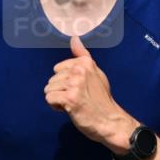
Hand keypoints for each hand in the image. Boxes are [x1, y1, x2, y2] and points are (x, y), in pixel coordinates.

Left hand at [44, 37, 136, 151]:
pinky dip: (57, 107)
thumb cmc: (101, 99)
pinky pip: (49, 99)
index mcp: (85, 63)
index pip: (58, 69)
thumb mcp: (96, 74)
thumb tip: (74, 38)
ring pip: (49, 89)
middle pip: (52, 79)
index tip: (79, 89)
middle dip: (61, 91)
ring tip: (74, 104)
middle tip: (78, 98)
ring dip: (59, 100)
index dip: (65, 81)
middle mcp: (80, 71)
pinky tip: (69, 109)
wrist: (111, 121)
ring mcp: (75, 84)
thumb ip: (83, 57)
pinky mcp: (70, 98)